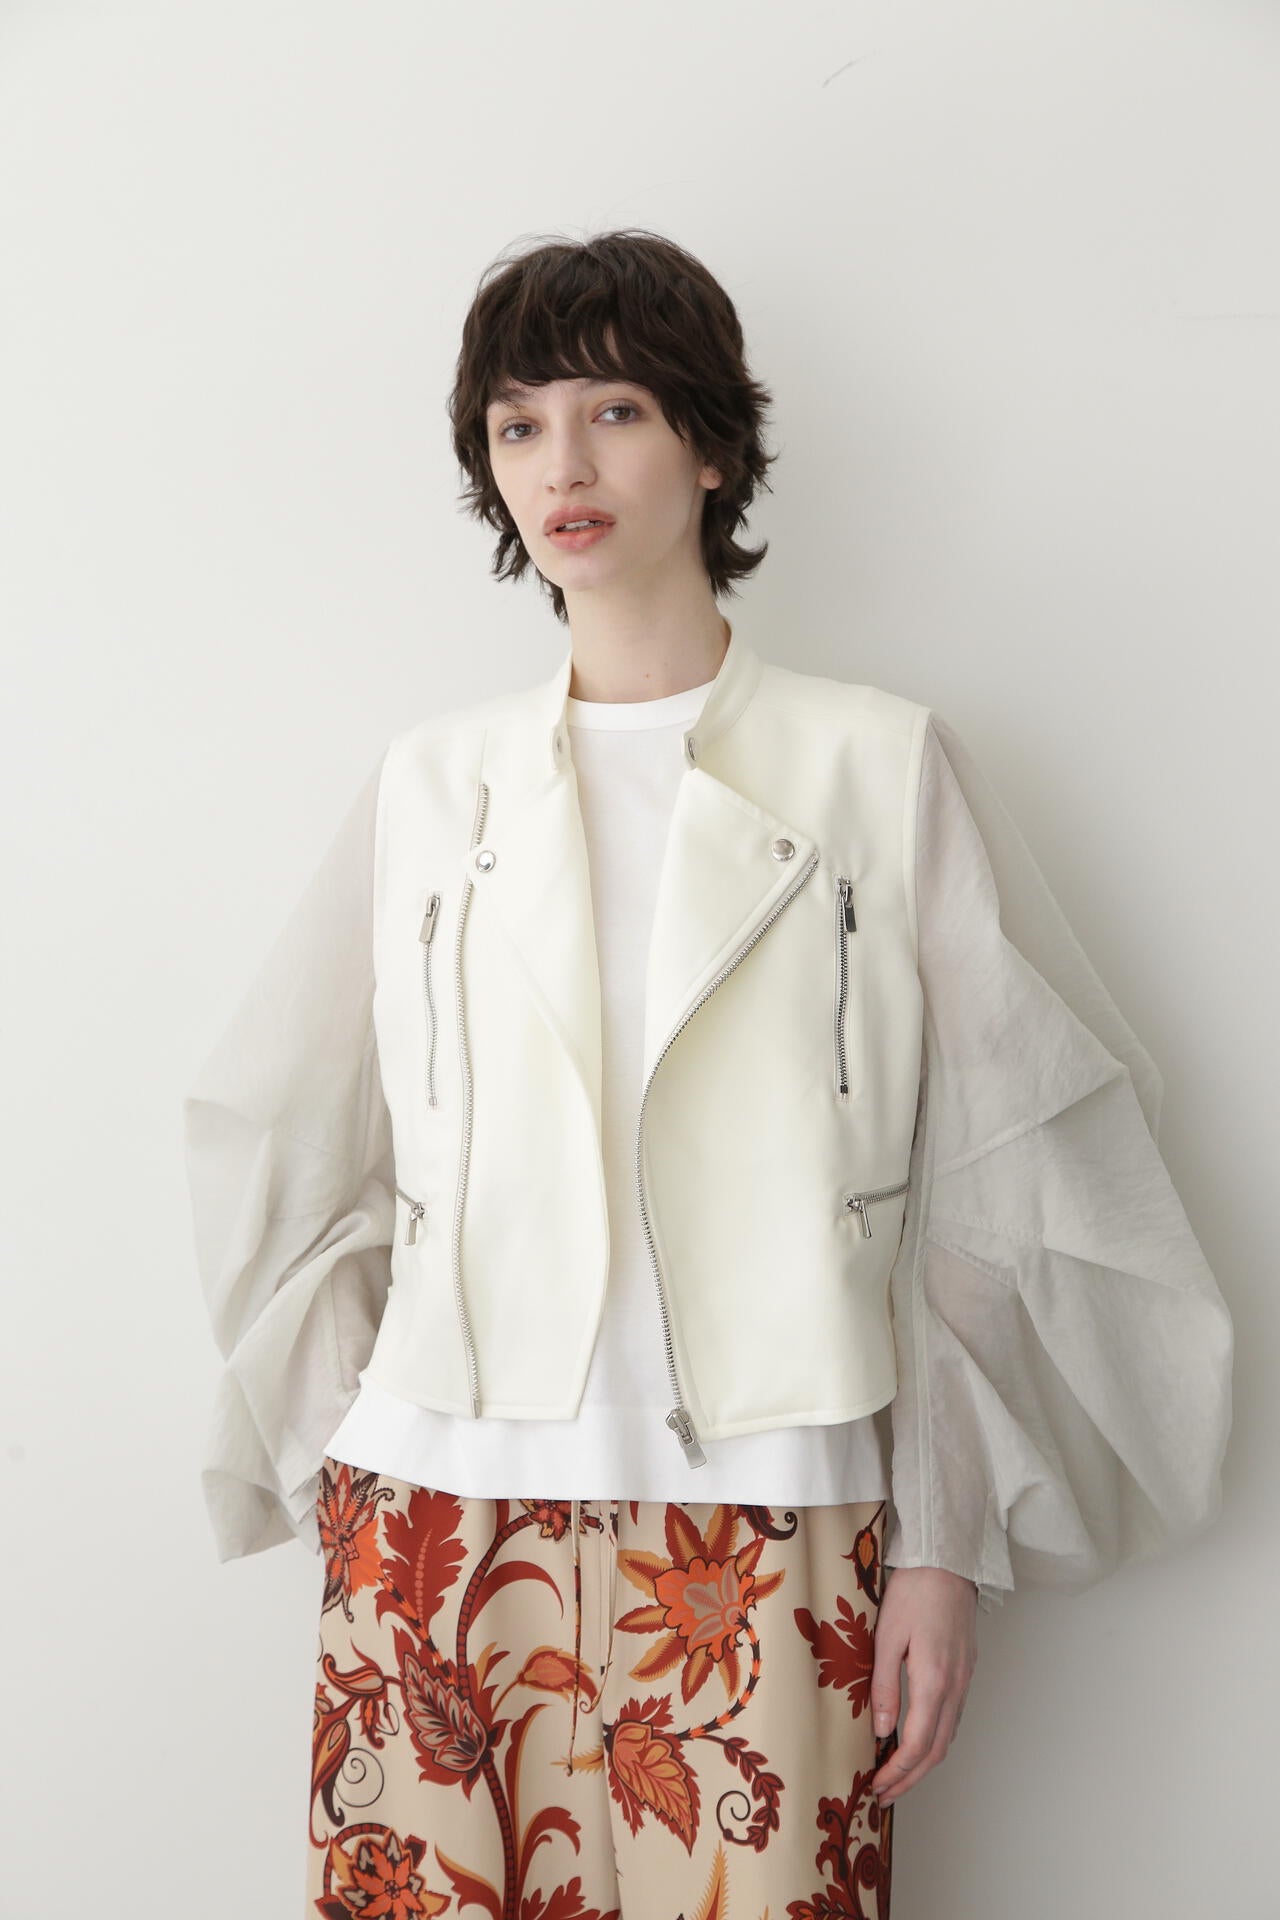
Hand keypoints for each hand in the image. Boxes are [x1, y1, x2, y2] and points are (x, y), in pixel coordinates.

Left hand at [869, 1565, 977, 1807]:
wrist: (947, 1562)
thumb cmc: (914, 1592)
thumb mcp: (887, 1637)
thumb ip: (884, 1686)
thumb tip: (882, 1731)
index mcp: (933, 1681)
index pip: (916, 1745)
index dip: (896, 1772)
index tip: (876, 1787)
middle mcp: (955, 1687)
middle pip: (935, 1751)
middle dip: (909, 1779)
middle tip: (884, 1795)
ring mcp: (964, 1680)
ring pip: (947, 1737)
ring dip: (923, 1763)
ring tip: (897, 1775)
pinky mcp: (965, 1670)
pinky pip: (953, 1718)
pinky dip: (935, 1740)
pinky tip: (917, 1740)